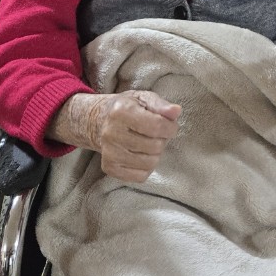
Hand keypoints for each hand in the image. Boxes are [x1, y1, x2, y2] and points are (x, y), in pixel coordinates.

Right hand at [53, 89, 181, 181]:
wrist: (100, 122)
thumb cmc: (127, 108)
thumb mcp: (143, 99)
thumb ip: (161, 105)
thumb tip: (176, 111)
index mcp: (121, 111)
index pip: (157, 126)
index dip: (170, 127)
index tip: (170, 126)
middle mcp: (111, 133)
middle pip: (155, 146)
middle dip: (162, 140)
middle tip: (157, 134)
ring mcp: (109, 152)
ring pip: (149, 163)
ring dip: (155, 154)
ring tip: (149, 144)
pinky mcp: (109, 168)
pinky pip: (140, 176)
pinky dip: (146, 168)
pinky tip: (141, 155)